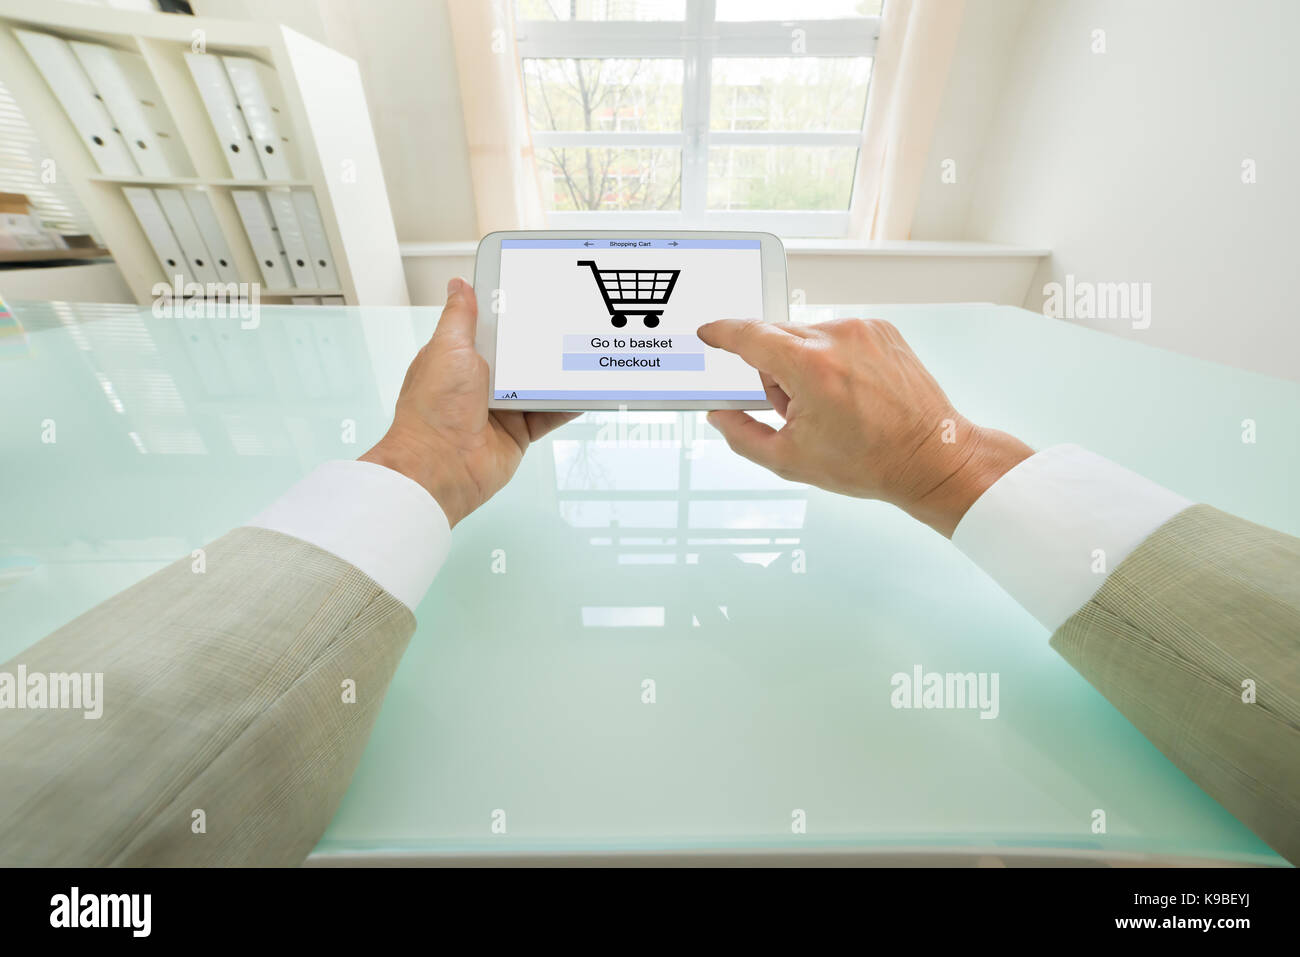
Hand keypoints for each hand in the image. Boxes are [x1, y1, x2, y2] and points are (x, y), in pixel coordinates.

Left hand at [360, 278, 577, 525]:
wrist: (440, 467)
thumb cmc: (434, 408)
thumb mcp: (448, 348)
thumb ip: (460, 317)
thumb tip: (459, 285)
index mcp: (460, 356)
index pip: (491, 326)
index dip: (512, 311)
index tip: (537, 292)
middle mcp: (482, 381)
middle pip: (521, 354)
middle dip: (543, 340)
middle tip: (573, 318)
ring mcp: (503, 407)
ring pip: (540, 383)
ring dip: (560, 372)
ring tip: (586, 350)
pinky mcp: (520, 431)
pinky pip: (551, 413)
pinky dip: (569, 403)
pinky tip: (587, 389)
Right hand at [696, 317, 1032, 536]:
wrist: (930, 458)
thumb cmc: (871, 462)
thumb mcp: (790, 460)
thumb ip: (742, 435)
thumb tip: (720, 416)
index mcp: (811, 368)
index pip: (750, 336)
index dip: (722, 333)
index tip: (709, 333)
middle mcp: (838, 339)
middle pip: (777, 337)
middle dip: (774, 371)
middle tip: (795, 410)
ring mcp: (864, 330)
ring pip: (807, 337)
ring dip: (804, 364)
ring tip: (831, 405)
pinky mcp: (882, 330)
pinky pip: (837, 336)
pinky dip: (832, 359)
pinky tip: (850, 392)